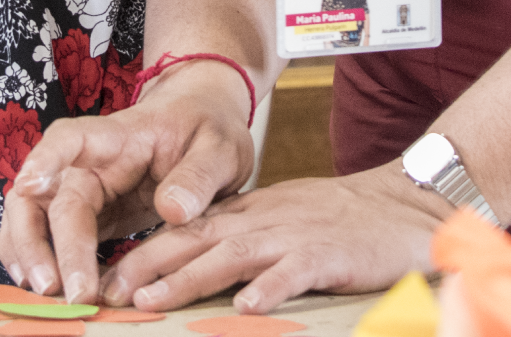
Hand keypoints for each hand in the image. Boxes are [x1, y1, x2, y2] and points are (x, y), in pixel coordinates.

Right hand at [0, 61, 255, 304]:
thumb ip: (199, 176)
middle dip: (41, 244)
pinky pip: (47, 236)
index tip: (29, 185)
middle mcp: (89, 163)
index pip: (71, 138)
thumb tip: (172, 210)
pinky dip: (37, 260)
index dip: (46, 159)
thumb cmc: (206, 131)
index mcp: (120, 137)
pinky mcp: (88, 216)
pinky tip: (44, 290)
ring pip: (32, 216)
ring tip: (45, 296)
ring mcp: (83, 189)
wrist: (202, 126)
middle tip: (57, 289)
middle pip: (45, 196)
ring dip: (29, 255)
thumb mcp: (220, 148)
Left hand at [98, 164, 446, 313]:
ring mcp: (293, 237)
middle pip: (195, 240)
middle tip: (109, 292)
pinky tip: (246, 307)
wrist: (403, 204)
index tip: (108, 279)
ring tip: (152, 302)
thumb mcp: (280, 218)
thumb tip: (190, 263)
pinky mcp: (327, 255)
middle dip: (147, 266)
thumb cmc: (340, 219)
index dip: (144, 254)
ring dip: (188, 278)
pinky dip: (270, 288)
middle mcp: (262, 220)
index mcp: (249, 213)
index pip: (185, 230)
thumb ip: (239, 237)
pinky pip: (294, 273)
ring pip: (231, 255)